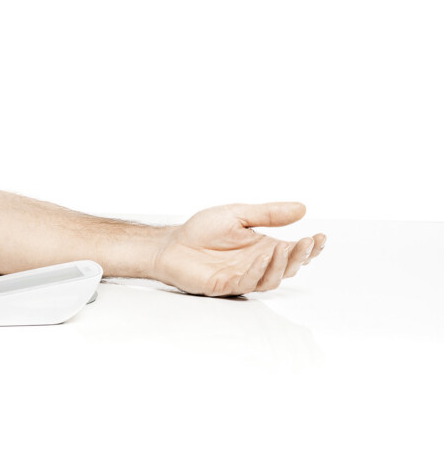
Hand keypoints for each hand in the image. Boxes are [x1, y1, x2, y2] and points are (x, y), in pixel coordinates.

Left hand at [150, 202, 324, 296]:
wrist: (171, 244)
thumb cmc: (202, 230)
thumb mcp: (237, 214)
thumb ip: (267, 214)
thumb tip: (301, 208)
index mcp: (264, 247)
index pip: (294, 250)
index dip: (310, 247)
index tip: (320, 236)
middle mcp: (258, 264)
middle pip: (288, 266)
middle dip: (301, 255)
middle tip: (309, 242)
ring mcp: (243, 276)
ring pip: (272, 278)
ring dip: (282, 264)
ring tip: (287, 247)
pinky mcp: (227, 285)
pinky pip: (248, 282)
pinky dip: (257, 271)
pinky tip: (262, 258)